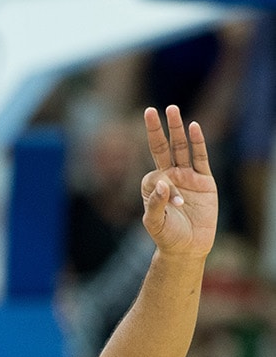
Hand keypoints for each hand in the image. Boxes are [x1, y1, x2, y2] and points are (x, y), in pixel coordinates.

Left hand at [141, 105, 217, 258]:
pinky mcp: (204, 180)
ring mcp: (187, 176)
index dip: (164, 186)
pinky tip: (193, 127)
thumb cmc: (168, 236)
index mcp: (153, 186)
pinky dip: (198, 142)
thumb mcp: (156, 223)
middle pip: (162, 148)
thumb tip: (161, 183)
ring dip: (177, 130)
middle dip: (157, 130)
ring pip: (181, 148)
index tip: (176, 202)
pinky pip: (200, 157)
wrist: (189, 247)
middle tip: (151, 111)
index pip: (155, 174)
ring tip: (172, 109)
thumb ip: (155, 204)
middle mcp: (169, 177)